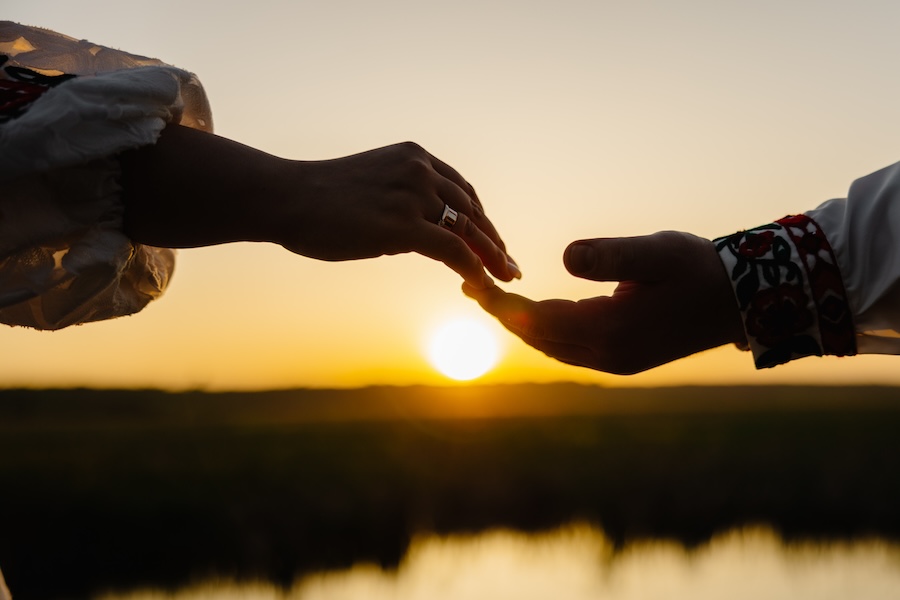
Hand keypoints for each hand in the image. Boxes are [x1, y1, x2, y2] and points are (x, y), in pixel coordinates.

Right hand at [122, 128, 518, 288]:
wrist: (285, 197)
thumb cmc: (318, 197)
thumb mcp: (370, 187)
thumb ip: (400, 201)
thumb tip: (420, 233)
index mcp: (414, 157)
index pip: (462, 190)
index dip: (481, 219)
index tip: (493, 242)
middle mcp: (420, 170)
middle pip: (472, 210)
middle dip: (494, 241)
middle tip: (511, 266)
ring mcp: (413, 195)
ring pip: (468, 230)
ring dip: (492, 258)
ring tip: (507, 279)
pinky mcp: (403, 225)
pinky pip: (454, 250)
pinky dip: (475, 269)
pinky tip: (483, 285)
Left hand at [463, 231, 745, 373]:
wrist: (741, 300)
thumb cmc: (700, 268)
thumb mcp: (657, 253)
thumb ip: (611, 256)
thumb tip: (564, 255)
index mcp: (611, 332)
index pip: (539, 320)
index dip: (504, 304)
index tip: (475, 283)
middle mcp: (608, 355)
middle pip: (538, 338)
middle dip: (504, 315)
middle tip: (473, 286)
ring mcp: (615, 362)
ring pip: (551, 346)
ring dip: (521, 323)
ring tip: (492, 299)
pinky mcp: (622, 358)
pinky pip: (569, 348)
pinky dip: (545, 329)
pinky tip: (535, 311)